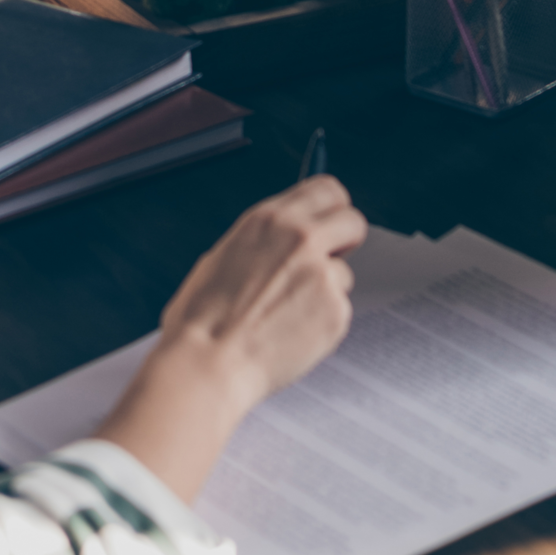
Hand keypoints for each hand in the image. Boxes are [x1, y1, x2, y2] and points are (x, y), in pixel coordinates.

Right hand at [92, 174, 364, 500]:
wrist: (208, 365)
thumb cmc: (202, 321)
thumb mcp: (221, 258)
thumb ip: (262, 243)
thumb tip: (280, 242)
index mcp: (269, 220)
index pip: (327, 189)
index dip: (332, 209)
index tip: (329, 224)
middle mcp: (300, 238)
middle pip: (353, 221)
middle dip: (346, 241)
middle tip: (327, 262)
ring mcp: (321, 274)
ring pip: (344, 274)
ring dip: (326, 291)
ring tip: (288, 314)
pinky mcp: (335, 311)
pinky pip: (339, 310)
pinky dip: (322, 324)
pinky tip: (291, 334)